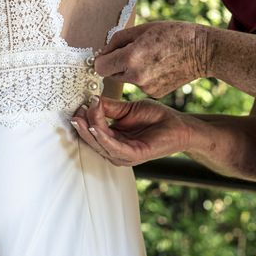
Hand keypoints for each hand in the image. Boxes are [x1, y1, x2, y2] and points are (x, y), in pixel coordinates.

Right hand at [70, 96, 192, 165]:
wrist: (179, 125)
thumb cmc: (157, 117)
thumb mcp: (128, 109)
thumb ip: (109, 107)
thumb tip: (91, 100)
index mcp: (113, 139)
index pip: (92, 131)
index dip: (85, 118)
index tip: (81, 103)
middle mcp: (116, 150)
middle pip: (92, 139)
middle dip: (82, 125)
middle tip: (76, 112)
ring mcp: (125, 155)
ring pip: (100, 144)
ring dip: (89, 131)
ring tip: (82, 117)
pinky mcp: (134, 156)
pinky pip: (114, 148)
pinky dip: (103, 138)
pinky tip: (96, 128)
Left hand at [94, 21, 210, 97]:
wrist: (203, 51)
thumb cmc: (174, 34)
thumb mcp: (143, 29)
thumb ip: (118, 40)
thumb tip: (103, 53)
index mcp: (131, 57)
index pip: (100, 66)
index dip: (103, 59)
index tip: (108, 54)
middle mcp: (136, 76)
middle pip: (111, 74)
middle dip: (116, 64)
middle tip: (132, 53)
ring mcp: (146, 88)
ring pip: (126, 80)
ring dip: (131, 71)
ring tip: (150, 58)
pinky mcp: (155, 94)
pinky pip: (140, 85)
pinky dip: (144, 77)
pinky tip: (158, 68)